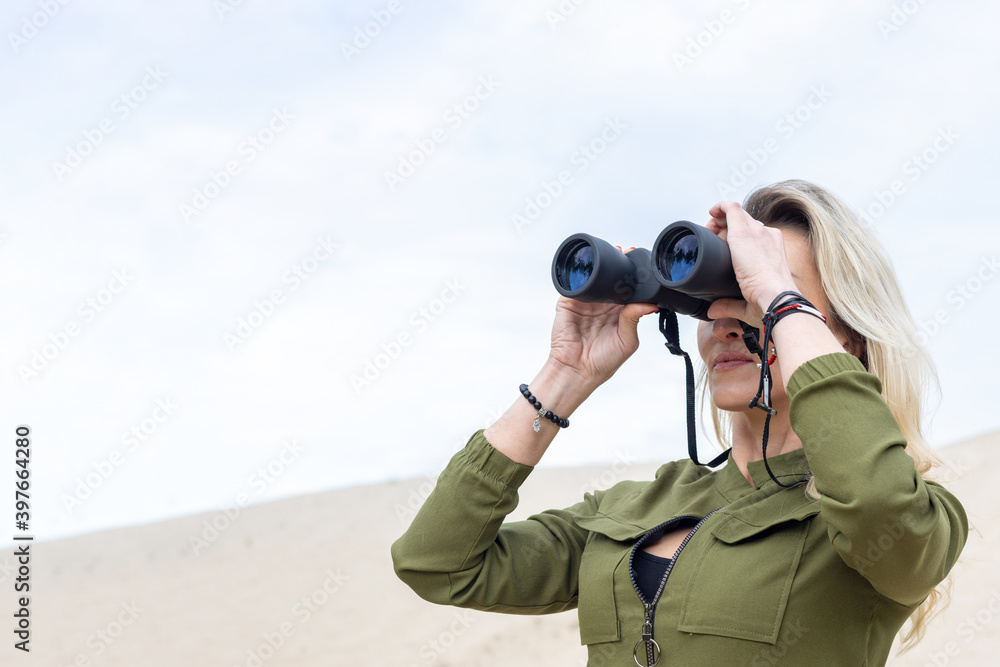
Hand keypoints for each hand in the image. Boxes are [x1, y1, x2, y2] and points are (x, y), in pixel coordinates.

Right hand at [547, 246, 658, 388]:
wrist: (576, 371)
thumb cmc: (603, 362)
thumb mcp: (627, 340)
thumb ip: (634, 318)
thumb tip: (651, 303)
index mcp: (619, 313)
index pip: (628, 289)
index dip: (634, 277)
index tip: (639, 263)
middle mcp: (603, 305)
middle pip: (612, 279)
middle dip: (619, 265)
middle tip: (626, 252)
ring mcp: (585, 302)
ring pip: (594, 278)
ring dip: (600, 266)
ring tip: (610, 254)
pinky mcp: (568, 303)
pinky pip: (574, 284)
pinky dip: (580, 276)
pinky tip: (589, 270)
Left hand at [704, 201, 797, 325]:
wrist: (778, 298)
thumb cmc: (771, 303)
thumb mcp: (747, 304)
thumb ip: (728, 305)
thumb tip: (712, 311)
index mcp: (773, 250)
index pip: (754, 235)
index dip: (736, 237)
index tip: (723, 246)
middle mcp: (768, 237)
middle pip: (744, 223)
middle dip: (726, 227)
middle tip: (712, 238)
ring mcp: (758, 232)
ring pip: (737, 215)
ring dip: (721, 220)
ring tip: (709, 229)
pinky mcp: (744, 232)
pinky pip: (731, 209)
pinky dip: (720, 207)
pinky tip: (712, 213)